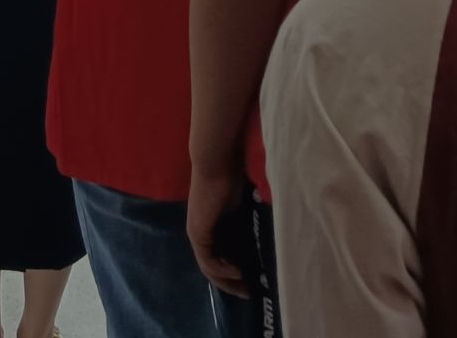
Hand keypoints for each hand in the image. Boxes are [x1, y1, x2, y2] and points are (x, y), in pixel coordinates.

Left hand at [187, 161, 247, 298]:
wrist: (217, 162)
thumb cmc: (231, 177)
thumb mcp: (241, 206)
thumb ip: (244, 223)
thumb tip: (259, 237)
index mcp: (210, 227)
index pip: (218, 257)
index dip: (232, 273)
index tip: (251, 281)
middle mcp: (200, 233)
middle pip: (212, 268)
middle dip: (230, 284)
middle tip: (248, 293)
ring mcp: (197, 233)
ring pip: (209, 268)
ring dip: (227, 281)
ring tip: (245, 288)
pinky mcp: (198, 233)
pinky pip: (208, 260)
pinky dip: (222, 270)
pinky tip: (238, 272)